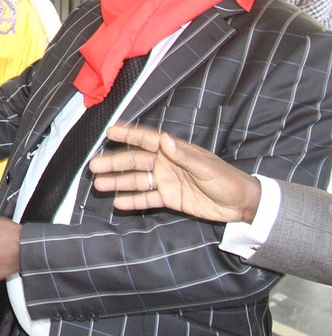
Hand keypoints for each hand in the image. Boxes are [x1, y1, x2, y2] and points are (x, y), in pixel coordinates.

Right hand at [89, 124, 261, 223]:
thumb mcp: (206, 167)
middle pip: (135, 161)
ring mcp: (166, 181)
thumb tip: (164, 139)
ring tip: (100, 185)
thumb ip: (184, 155)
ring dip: (118, 182)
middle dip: (114, 163)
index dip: (128, 134)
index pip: (146, 139)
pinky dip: (133, 200)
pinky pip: (147, 198)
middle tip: (94, 166)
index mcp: (174, 151)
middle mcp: (166, 164)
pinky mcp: (170, 198)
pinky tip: (118, 203)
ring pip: (137, 180)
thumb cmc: (226, 179)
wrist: (240, 204)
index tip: (109, 131)